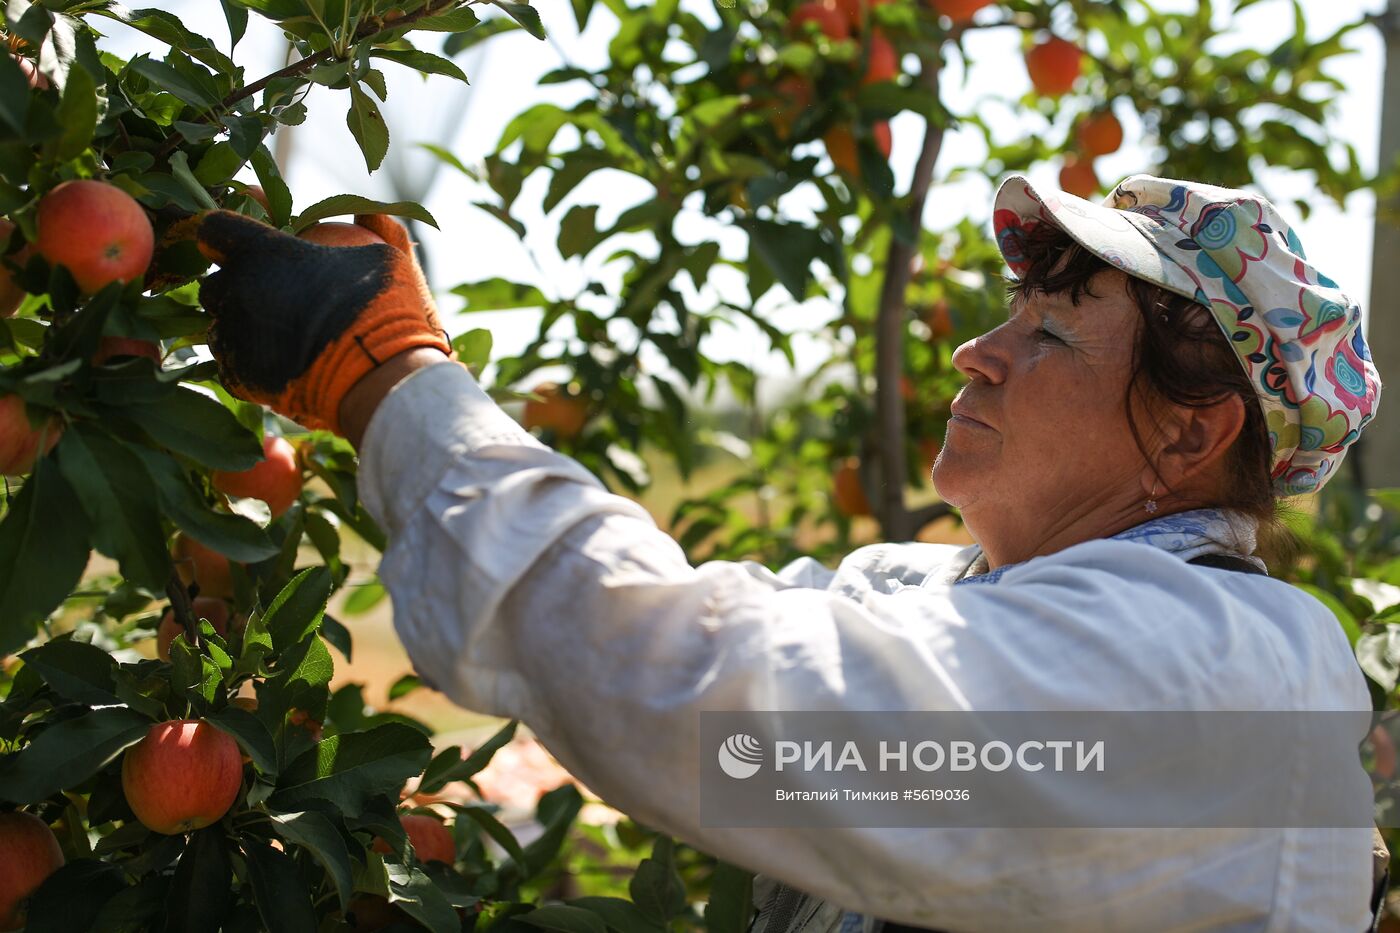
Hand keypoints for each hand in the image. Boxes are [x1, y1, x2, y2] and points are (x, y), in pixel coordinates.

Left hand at [194, 212, 451, 433]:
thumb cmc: (386, 311)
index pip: (215, 228)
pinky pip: (229, 364)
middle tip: (269, 296)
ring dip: (240, 326)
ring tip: (277, 336)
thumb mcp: (386, 256)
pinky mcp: (238, 378)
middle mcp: (238, 291)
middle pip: (213, 282)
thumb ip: (369, 230)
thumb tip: (366, 214)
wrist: (382, 378)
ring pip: (218, 326)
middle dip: (234, 286)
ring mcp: (234, 337)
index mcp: (264, 253)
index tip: (241, 244)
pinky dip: (248, 362)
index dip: (224, 234)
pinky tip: (278, 364)